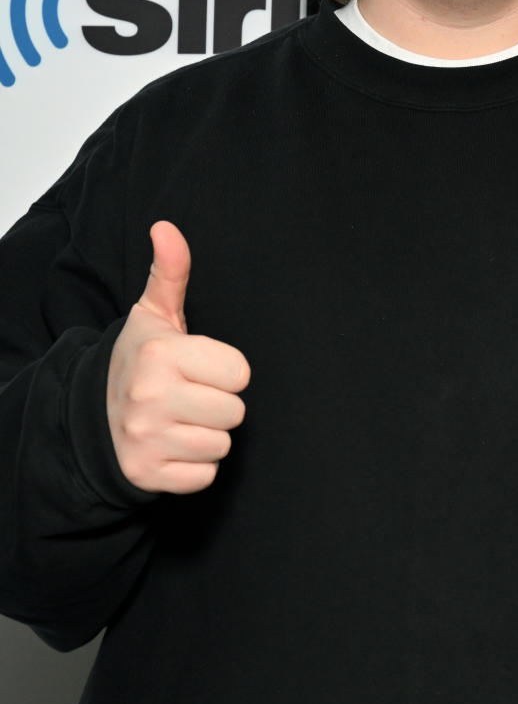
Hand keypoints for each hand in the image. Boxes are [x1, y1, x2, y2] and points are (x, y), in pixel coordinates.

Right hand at [107, 221, 250, 493]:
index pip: (240, 372)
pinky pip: (205, 476)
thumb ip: (170, 272)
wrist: (91, 416)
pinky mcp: (146, 474)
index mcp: (161, 354)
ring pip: (222, 445)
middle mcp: (150, 397)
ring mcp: (146, 439)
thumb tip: (166, 227)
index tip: (201, 367)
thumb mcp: (154, 315)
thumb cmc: (140, 360)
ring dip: (208, 435)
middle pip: (235, 412)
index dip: (226, 370)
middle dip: (220, 404)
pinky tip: (174, 445)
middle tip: (192, 395)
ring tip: (182, 419)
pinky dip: (195, 466)